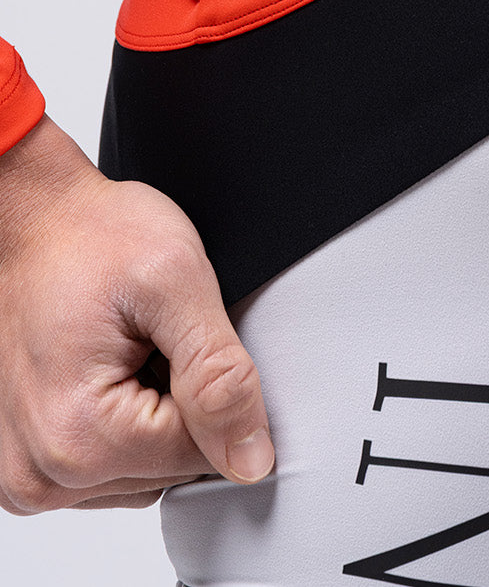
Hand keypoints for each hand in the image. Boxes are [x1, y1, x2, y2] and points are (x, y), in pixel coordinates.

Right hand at [0, 116, 273, 512]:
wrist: (36, 220)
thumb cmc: (92, 237)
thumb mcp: (175, 282)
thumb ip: (220, 375)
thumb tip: (252, 460)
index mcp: (77, 438)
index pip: (204, 455)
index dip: (214, 389)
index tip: (180, 336)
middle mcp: (41, 475)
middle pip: (172, 469)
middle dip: (182, 401)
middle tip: (151, 336)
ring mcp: (30, 475)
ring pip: (146, 471)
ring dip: (154, 411)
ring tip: (128, 348)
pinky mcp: (33, 465)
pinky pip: (113, 465)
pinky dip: (125, 418)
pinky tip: (112, 367)